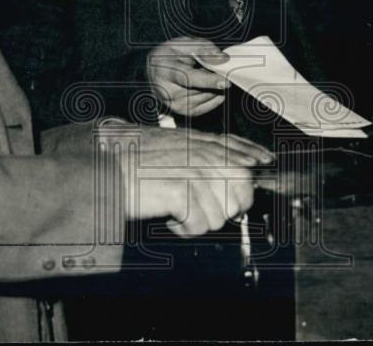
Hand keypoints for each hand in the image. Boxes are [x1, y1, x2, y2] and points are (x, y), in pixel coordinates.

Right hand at [99, 123, 272, 236]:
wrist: (106, 164)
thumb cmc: (133, 158)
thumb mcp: (173, 145)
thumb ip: (201, 152)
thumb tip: (232, 166)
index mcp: (201, 142)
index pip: (240, 148)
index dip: (255, 157)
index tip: (266, 161)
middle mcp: (203, 155)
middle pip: (241, 193)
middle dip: (226, 208)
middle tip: (201, 206)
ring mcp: (194, 172)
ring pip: (220, 216)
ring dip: (198, 220)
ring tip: (177, 208)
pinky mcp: (182, 192)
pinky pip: (199, 225)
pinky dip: (184, 228)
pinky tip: (170, 216)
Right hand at [146, 37, 230, 116]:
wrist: (157, 70)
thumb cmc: (172, 54)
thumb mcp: (185, 43)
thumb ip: (204, 48)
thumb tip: (223, 60)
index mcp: (165, 71)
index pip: (189, 78)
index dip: (209, 81)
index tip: (226, 82)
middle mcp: (168, 93)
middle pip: (201, 89)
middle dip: (215, 79)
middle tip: (215, 67)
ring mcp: (175, 105)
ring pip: (208, 97)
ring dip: (215, 86)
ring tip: (206, 74)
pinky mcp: (184, 112)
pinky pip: (209, 105)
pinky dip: (216, 95)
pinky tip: (214, 85)